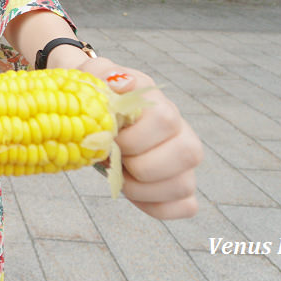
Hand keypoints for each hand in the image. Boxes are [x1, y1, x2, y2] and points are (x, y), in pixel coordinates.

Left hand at [76, 57, 202, 218]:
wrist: (94, 111)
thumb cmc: (96, 97)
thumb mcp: (92, 79)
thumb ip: (103, 74)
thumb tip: (122, 83)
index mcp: (159, 104)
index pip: (165, 120)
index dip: (135, 137)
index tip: (110, 138)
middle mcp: (180, 132)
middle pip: (187, 153)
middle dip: (142, 165)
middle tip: (116, 160)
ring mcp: (182, 161)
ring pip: (185, 184)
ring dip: (144, 189)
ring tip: (120, 175)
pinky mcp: (179, 186)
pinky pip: (185, 206)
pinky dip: (156, 206)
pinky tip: (132, 191)